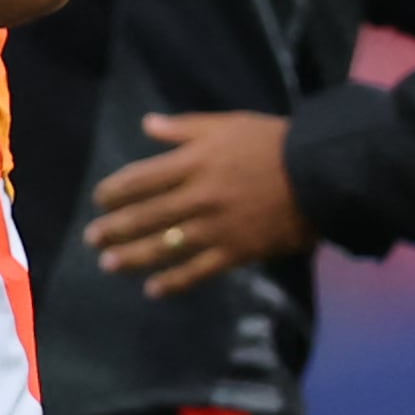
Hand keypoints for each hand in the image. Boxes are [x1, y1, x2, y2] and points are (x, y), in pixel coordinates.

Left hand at [84, 112, 311, 294]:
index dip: (115, 191)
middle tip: (92, 237)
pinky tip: (153, 289)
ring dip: (133, 257)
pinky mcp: (236, 251)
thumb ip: (185, 127)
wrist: (321, 173)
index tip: (99, 199)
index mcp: (194, 162)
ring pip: (165, 246)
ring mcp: (216, 227)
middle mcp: (199, 196)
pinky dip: (174, 282)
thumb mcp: (228, 124)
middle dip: (114, 228)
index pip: (141, 179)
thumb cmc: (274, 143)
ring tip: (109, 264)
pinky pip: (198, 270)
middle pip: (146, 215)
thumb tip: (146, 124)